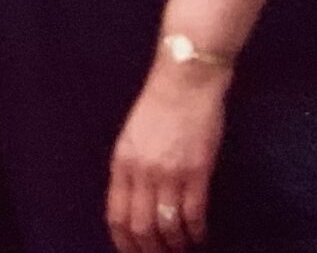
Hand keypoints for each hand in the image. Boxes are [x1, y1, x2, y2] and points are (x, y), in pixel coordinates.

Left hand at [107, 60, 226, 251]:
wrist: (186, 80)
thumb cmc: (159, 105)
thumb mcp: (132, 136)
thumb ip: (130, 170)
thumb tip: (134, 206)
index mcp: (122, 162)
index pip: (117, 215)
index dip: (124, 243)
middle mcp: (142, 171)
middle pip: (141, 227)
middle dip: (151, 250)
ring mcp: (170, 172)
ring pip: (168, 226)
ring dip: (176, 245)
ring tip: (182, 250)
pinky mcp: (197, 170)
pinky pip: (193, 214)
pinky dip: (196, 232)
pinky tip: (199, 236)